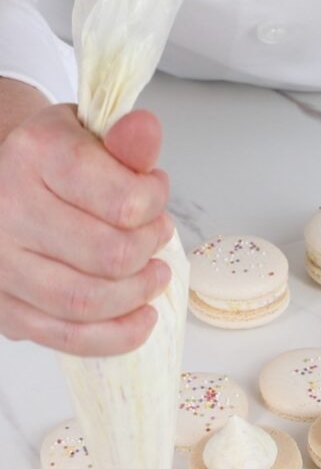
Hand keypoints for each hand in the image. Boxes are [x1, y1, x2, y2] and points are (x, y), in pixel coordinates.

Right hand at [0, 106, 172, 355]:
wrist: (5, 179)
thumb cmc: (55, 161)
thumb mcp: (91, 133)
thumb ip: (126, 141)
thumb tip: (145, 131)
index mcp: (34, 156)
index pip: (122, 199)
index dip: (156, 202)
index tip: (156, 193)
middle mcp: (7, 209)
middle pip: (111, 255)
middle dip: (150, 248)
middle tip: (156, 235)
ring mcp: (0, 264)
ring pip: (89, 301)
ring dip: (138, 292)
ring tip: (153, 274)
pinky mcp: (4, 307)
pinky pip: (68, 337)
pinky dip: (116, 335)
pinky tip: (141, 316)